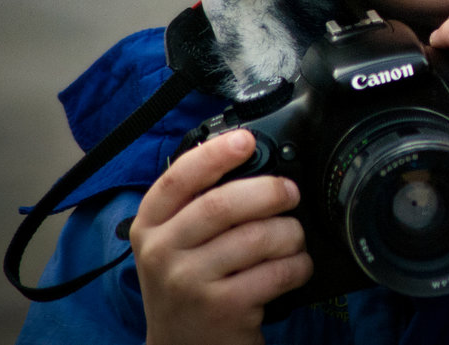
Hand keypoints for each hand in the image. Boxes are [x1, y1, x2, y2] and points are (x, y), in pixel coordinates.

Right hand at [129, 129, 313, 344]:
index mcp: (150, 226)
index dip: (215, 155)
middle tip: (290, 193)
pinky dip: (298, 265)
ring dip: (289, 233)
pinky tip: (296, 267)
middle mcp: (162, 253)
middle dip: (268, 191)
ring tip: (293, 237)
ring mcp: (189, 283)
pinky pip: (276, 272)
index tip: (245, 140)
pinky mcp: (223, 309)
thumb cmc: (188, 285)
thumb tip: (245, 157)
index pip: (177, 179)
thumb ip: (195, 205)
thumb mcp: (174, 243)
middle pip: (221, 205)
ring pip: (256, 238)